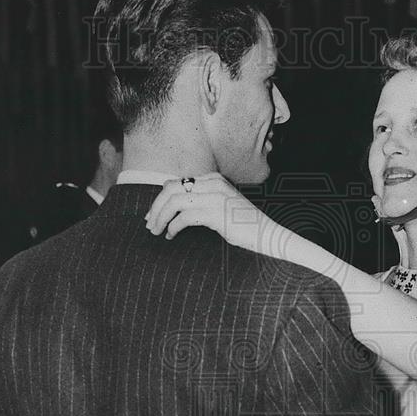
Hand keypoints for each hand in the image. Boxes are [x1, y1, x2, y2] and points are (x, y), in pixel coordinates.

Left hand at [145, 173, 263, 250]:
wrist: (267, 234)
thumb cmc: (243, 225)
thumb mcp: (221, 206)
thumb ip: (202, 200)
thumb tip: (173, 204)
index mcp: (213, 179)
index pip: (177, 182)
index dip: (160, 198)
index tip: (153, 215)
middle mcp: (212, 184)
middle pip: (171, 189)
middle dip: (156, 207)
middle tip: (149, 223)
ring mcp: (215, 197)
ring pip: (174, 202)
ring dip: (160, 218)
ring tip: (156, 231)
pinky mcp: (216, 213)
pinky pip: (184, 217)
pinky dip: (173, 227)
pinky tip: (171, 236)